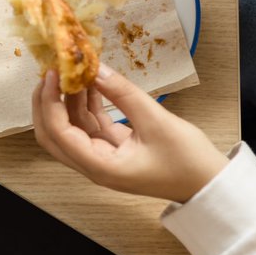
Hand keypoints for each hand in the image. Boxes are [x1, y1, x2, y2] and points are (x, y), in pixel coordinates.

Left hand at [31, 65, 228, 203]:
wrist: (208, 185)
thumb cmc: (188, 163)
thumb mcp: (157, 122)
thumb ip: (124, 94)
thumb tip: (96, 69)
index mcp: (100, 166)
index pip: (59, 133)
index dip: (50, 102)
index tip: (52, 73)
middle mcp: (94, 164)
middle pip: (53, 134)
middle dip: (47, 103)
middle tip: (51, 72)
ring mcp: (102, 157)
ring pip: (70, 127)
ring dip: (67, 100)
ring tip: (72, 69)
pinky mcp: (112, 148)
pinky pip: (89, 124)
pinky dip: (86, 104)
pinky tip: (90, 82)